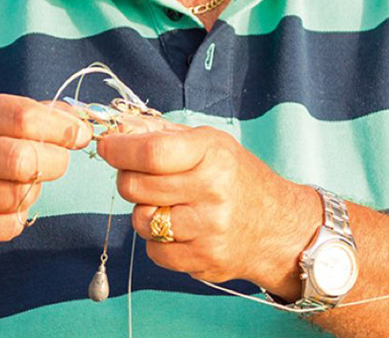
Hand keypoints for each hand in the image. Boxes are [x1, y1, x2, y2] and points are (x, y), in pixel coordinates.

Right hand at [0, 94, 93, 252]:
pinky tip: (1, 209)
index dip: (61, 129)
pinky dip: (15, 219)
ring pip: (18, 195)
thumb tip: (82, 119)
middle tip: (53, 166)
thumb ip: (36, 116)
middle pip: (23, 159)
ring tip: (18, 187)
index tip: (80, 136)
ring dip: (30, 193)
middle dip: (53, 164)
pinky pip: (7, 225)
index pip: (24, 117)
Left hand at [97, 124, 319, 295]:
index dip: (119, 149)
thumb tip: (117, 128)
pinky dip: (158, 242)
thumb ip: (162, 135)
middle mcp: (213, 191)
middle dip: (128, 179)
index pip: (151, 152)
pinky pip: (154, 252)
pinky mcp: (205, 260)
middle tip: (139, 176)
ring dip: (144, 213)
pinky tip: (179, 230)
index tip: (108, 147)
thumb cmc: (237, 178)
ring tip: (167, 205)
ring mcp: (209, 229)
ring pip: (141, 221)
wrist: (280, 228)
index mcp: (212, 155)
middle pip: (136, 186)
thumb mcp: (210, 144)